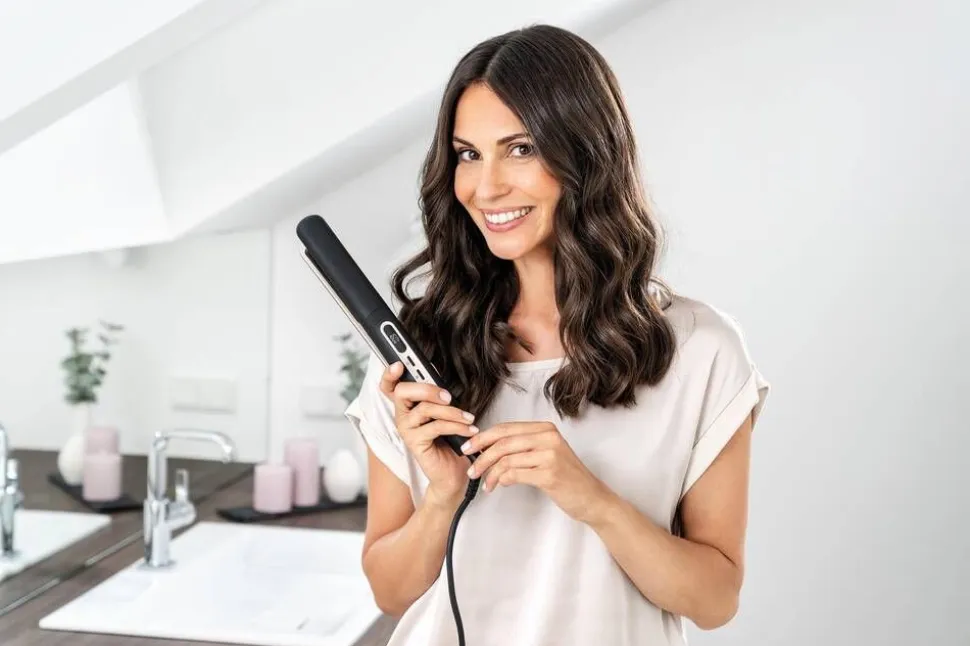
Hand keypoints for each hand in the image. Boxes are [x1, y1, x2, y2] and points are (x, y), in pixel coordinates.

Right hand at [379, 361, 477, 508]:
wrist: (452, 472)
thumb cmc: (449, 440)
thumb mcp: (445, 414)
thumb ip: (439, 397)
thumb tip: (443, 379)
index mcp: (407, 406)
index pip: (390, 386)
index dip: (389, 374)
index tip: (398, 364)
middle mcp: (402, 416)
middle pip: (403, 392)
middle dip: (427, 389)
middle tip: (448, 397)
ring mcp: (406, 430)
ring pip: (425, 409)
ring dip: (452, 412)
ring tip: (469, 418)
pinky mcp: (415, 443)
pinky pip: (436, 427)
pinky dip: (457, 426)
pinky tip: (469, 430)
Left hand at [462, 421, 610, 523]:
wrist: (592, 498)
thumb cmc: (566, 478)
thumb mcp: (545, 455)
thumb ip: (521, 448)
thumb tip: (487, 448)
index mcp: (545, 429)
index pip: (505, 428)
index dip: (483, 438)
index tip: (468, 447)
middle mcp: (548, 437)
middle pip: (503, 442)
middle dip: (481, 456)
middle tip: (471, 470)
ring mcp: (550, 454)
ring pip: (506, 459)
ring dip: (490, 473)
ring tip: (485, 484)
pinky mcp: (549, 473)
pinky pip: (514, 474)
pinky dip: (501, 480)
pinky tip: (498, 486)